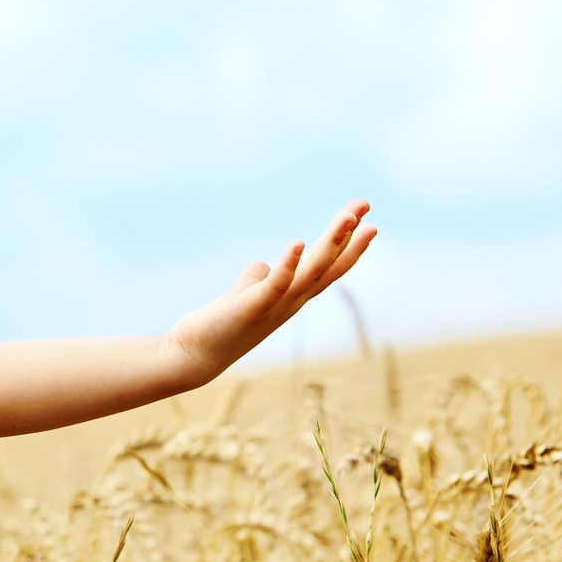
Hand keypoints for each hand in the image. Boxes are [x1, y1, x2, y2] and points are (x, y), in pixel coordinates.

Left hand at [164, 199, 376, 383]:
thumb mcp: (245, 295)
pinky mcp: (252, 308)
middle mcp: (290, 303)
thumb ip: (257, 278)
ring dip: (331, 244)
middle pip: (328, 267)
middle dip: (349, 236)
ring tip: (347, 217)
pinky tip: (297, 243)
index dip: (349, 247)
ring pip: (311, 273)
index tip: (368, 221)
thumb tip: (263, 265)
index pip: (327, 270)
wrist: (194, 355)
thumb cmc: (221, 325)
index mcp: (291, 297)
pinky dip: (288, 265)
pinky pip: (276, 285)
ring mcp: (275, 307)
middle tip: (365, 205)